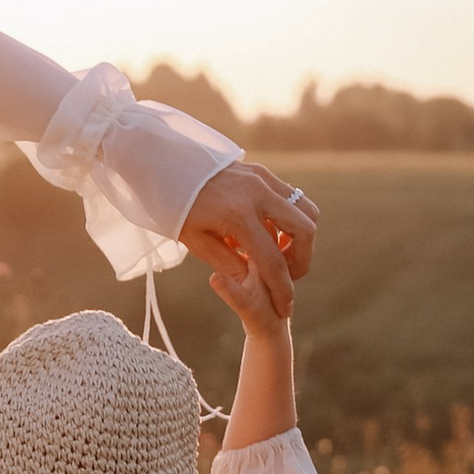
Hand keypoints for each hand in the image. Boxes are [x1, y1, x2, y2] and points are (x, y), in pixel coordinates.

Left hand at [178, 161, 313, 323]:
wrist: (166, 166)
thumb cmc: (175, 207)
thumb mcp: (196, 242)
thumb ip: (229, 264)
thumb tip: (255, 284)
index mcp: (238, 216)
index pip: (272, 261)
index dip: (283, 289)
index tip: (286, 308)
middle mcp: (257, 194)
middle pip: (304, 231)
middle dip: (302, 260)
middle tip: (288, 274)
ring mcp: (263, 179)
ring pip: (306, 210)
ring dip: (301, 236)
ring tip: (281, 253)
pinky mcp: (262, 172)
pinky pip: (292, 197)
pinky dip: (292, 217)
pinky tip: (272, 231)